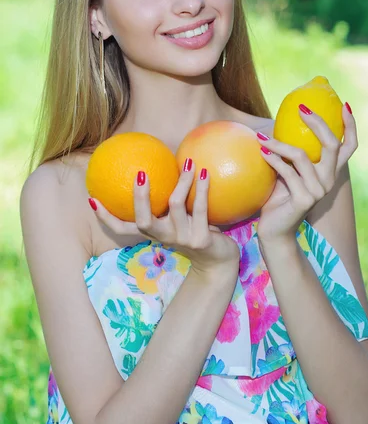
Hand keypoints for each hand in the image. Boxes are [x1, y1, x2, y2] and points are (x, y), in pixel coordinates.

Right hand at [88, 160, 239, 277]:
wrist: (218, 260)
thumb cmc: (195, 231)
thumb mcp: (177, 218)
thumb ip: (166, 200)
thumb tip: (158, 166)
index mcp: (153, 232)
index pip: (122, 229)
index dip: (106, 217)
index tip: (93, 198)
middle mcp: (163, 237)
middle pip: (144, 221)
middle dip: (140, 198)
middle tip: (140, 174)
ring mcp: (182, 239)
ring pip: (175, 205)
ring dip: (182, 181)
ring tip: (188, 162)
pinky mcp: (201, 240)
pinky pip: (200, 209)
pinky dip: (202, 188)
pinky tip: (205, 172)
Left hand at [256, 102, 356, 244]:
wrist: (274, 231)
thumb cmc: (278, 198)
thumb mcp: (287, 171)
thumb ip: (291, 153)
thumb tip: (278, 122)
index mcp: (329, 172)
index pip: (348, 146)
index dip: (350, 126)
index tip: (343, 105)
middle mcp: (329, 180)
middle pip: (332, 144)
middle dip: (318, 123)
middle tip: (301, 109)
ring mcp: (318, 191)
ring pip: (301, 156)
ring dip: (279, 143)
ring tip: (261, 138)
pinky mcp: (304, 199)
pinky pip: (287, 172)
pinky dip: (273, 160)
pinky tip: (261, 152)